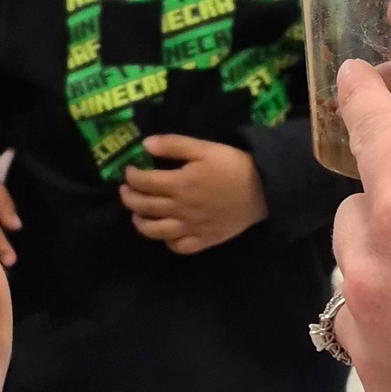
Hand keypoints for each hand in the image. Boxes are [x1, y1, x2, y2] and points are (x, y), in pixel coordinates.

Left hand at [119, 136, 267, 254]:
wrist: (264, 190)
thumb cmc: (233, 165)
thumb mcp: (204, 148)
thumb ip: (174, 145)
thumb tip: (145, 145)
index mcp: (179, 184)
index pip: (143, 182)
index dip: (131, 176)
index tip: (129, 171)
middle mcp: (180, 209)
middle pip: (143, 206)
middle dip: (129, 197)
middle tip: (127, 190)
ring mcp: (190, 227)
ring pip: (154, 231)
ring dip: (140, 223)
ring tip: (137, 214)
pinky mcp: (203, 240)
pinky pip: (178, 246)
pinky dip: (167, 241)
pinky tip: (165, 232)